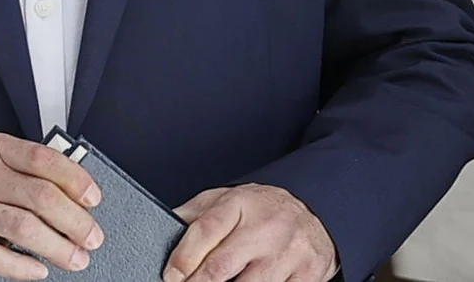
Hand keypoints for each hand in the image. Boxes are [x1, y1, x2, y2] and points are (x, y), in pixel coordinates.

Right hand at [0, 132, 104, 280]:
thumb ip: (24, 161)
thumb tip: (69, 180)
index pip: (43, 161)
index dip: (74, 179)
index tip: (92, 197)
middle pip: (41, 198)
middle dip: (75, 221)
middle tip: (92, 235)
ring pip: (23, 228)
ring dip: (57, 247)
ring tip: (77, 257)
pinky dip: (21, 267)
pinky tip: (39, 270)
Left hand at [165, 184, 337, 281]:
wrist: (310, 211)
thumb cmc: (259, 210)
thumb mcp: (224, 200)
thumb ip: (195, 215)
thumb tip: (163, 229)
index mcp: (240, 204)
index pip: (205, 230)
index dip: (184, 258)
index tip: (171, 276)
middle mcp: (266, 226)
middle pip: (221, 265)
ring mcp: (289, 251)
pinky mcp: (307, 273)